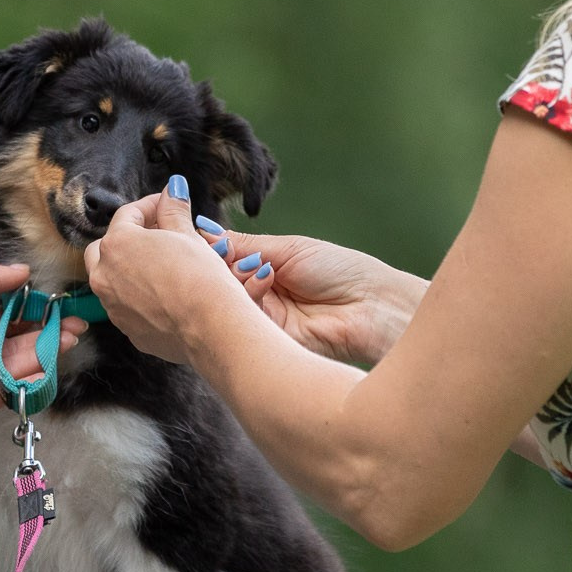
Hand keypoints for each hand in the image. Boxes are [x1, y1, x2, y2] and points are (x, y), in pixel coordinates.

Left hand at [0, 260, 84, 411]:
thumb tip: (25, 272)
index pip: (2, 323)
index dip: (32, 320)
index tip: (60, 314)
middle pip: (10, 348)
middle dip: (43, 340)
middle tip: (74, 332)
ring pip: (6, 370)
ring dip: (37, 359)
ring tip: (65, 344)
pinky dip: (17, 386)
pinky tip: (42, 372)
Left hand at [82, 184, 245, 364]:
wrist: (212, 327)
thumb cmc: (200, 277)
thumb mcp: (187, 234)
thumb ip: (173, 210)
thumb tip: (172, 190)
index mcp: (117, 244)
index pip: (127, 215)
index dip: (150, 206)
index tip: (166, 206)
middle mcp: (105, 276)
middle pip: (106, 248)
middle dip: (128, 239)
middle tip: (158, 237)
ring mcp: (113, 306)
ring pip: (111, 280)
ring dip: (130, 269)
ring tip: (162, 267)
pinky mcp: (128, 330)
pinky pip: (127, 307)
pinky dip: (139, 297)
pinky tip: (166, 295)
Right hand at [188, 226, 423, 368]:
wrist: (372, 306)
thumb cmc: (340, 270)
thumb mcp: (289, 249)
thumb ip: (244, 245)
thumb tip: (204, 231)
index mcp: (263, 269)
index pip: (222, 260)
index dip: (209, 249)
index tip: (199, 237)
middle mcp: (258, 295)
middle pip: (217, 282)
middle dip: (217, 264)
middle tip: (221, 252)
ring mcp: (260, 319)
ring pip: (225, 300)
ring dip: (234, 279)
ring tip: (256, 268)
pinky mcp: (265, 340)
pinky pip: (240, 321)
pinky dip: (246, 297)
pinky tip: (262, 281)